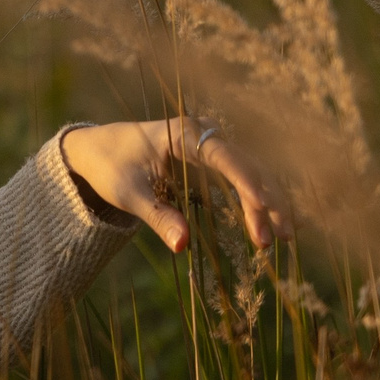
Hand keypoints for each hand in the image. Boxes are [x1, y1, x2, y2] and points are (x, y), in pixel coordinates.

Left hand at [60, 117, 289, 253]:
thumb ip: (156, 216)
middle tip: (278, 238)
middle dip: (266, 201)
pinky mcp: (216, 159)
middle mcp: (204, 133)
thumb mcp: (127, 193)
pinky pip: (245, 178)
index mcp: (181, 134)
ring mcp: (213, 144)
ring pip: (252, 173)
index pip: (223, 157)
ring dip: (269, 204)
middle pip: (246, 166)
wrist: (98, 148)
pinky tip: (274, 224)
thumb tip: (182, 245)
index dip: (246, 180)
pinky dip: (259, 201)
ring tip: (280, 239)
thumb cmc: (110, 165)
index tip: (263, 204)